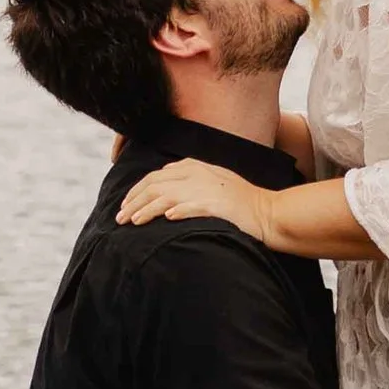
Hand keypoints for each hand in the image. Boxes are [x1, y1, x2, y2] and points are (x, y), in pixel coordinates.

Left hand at [116, 158, 271, 239]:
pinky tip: (163, 220)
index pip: (156, 176)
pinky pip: (188, 208)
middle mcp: (196, 174)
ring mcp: (206, 189)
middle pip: (154, 185)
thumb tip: (164, 195)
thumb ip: (189, 182)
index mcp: (194, 166)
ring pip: (164, 197)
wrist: (268, 213)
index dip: (137, 190)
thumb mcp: (213, 183)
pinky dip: (174, 212)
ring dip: (145, 210)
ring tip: (131, 222)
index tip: (126, 205)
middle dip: (134, 201)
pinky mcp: (215, 205)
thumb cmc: (240, 202)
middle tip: (120, 217)